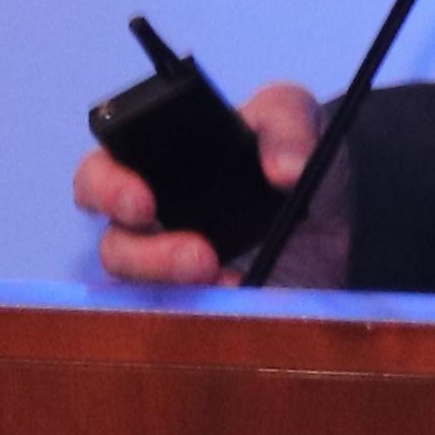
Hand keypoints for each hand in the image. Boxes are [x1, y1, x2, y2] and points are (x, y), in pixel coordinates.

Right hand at [77, 81, 323, 287]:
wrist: (333, 206)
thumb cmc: (287, 150)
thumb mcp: (290, 117)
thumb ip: (286, 126)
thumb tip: (284, 169)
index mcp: (155, 165)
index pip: (102, 173)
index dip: (107, 187)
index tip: (143, 202)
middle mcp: (156, 221)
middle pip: (116, 246)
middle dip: (143, 255)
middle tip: (196, 255)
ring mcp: (178, 268)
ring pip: (147, 291)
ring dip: (180, 286)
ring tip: (221, 274)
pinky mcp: (207, 303)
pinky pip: (188, 317)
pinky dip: (211, 308)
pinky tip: (244, 293)